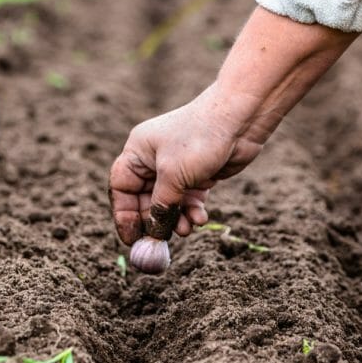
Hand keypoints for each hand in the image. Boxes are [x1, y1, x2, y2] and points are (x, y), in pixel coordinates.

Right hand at [108, 84, 263, 244]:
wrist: (240, 120)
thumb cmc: (200, 139)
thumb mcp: (174, 176)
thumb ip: (161, 207)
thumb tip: (153, 234)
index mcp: (138, 152)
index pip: (121, 187)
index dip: (123, 214)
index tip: (131, 239)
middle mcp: (154, 160)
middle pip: (145, 200)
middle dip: (155, 221)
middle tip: (161, 242)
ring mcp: (177, 168)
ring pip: (169, 203)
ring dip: (176, 219)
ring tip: (187, 229)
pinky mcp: (198, 175)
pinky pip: (188, 200)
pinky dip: (192, 212)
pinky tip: (200, 219)